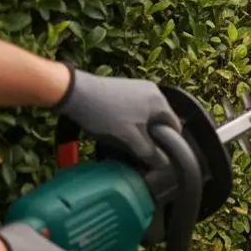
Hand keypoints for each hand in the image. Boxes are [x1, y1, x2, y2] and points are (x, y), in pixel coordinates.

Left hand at [52, 67, 177, 167]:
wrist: (75, 93)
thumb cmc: (106, 115)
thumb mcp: (129, 139)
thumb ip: (149, 153)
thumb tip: (164, 164)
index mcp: (160, 102)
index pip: (175, 128)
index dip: (168, 145)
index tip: (155, 157)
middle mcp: (153, 91)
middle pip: (159, 122)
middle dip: (150, 137)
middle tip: (136, 151)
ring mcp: (138, 87)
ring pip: (145, 116)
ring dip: (138, 130)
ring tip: (122, 140)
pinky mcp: (124, 86)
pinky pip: (134, 108)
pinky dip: (129, 120)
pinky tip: (114, 127)